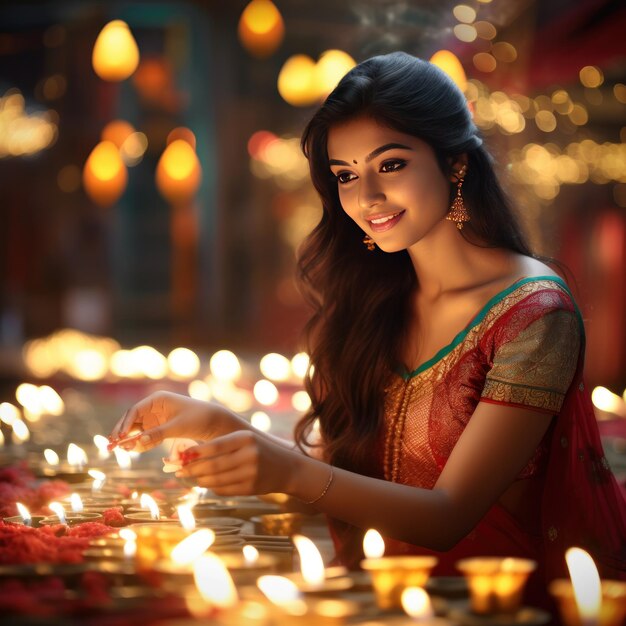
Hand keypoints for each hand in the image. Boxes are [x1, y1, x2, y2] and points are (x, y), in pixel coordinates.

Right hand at [108, 391, 243, 452]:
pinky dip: (141, 442)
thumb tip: (138, 441)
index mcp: (158, 399)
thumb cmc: (198, 419)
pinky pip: (146, 435)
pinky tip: (136, 449)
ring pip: (137, 428)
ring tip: (124, 450)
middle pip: (132, 419)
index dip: (125, 424)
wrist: (214, 423)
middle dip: (123, 432)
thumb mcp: (177, 426)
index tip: (119, 437)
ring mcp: (157, 417)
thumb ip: (158, 433)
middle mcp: (155, 406)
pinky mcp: (161, 427)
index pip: (135, 410)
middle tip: (113, 445)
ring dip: (130, 438)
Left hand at [174, 430, 296, 496]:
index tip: (183, 455)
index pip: (215, 446)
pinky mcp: (251, 488)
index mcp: (246, 438)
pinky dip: (213, 487)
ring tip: (193, 478)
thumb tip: (191, 453)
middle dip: (193, 469)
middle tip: (180, 470)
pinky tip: (208, 484)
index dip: (196, 452)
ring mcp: (251, 473)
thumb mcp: (246, 440)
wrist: (286, 467)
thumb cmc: (259, 450)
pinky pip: (224, 490)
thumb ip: (222, 445)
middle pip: (213, 465)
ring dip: (200, 480)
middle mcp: (249, 454)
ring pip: (216, 480)